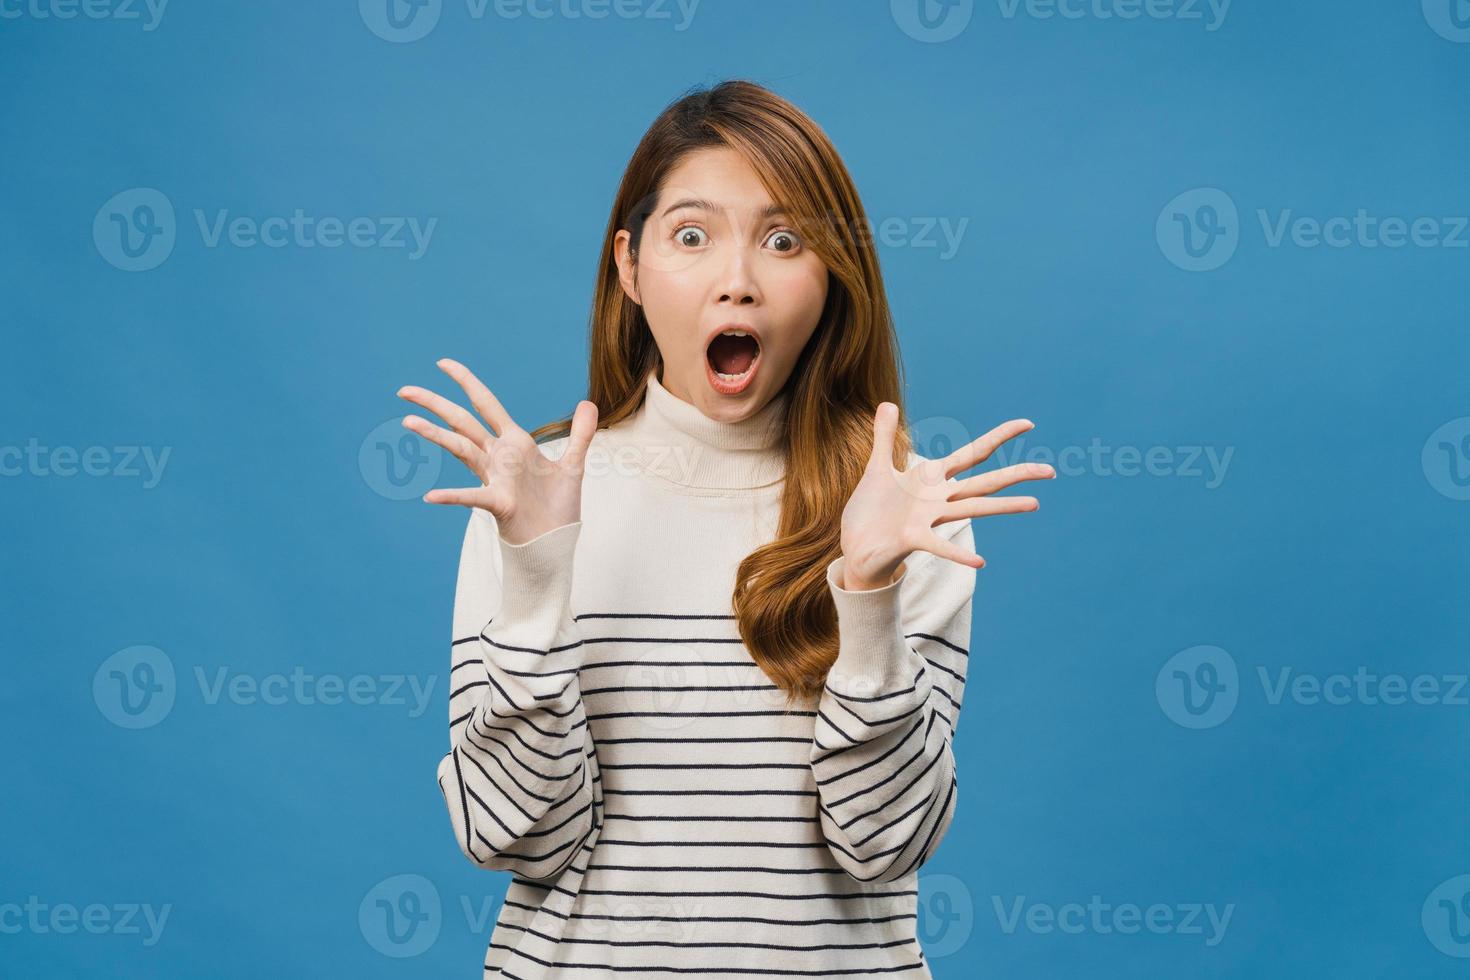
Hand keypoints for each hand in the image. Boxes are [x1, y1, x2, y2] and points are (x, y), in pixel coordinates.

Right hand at [396, 358, 597, 545]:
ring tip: (408, 421)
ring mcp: (494, 478)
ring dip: (435, 435)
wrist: (555, 542)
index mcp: (514, 443)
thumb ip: (580, 434)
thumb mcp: (573, 464)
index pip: (485, 404)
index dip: (466, 382)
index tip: (442, 363)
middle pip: (461, 422)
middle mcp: (498, 457)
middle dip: (435, 404)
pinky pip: (472, 497)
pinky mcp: (498, 502)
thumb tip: (588, 402)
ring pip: (460, 449)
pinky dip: (452, 496)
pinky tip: (430, 496)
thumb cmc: (557, 506)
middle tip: (404, 390)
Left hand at [838, 404, 1054, 589]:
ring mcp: (929, 518)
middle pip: (985, 482)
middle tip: (1051, 471)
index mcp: (932, 478)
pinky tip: (980, 563)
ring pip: (972, 508)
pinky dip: (958, 554)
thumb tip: (888, 402)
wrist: (857, 547)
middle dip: (1017, 474)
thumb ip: (883, 436)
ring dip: (1003, 506)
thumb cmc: (870, 511)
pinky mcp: (914, 538)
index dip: (999, 437)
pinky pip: (939, 546)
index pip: (973, 453)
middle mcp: (939, 498)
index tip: (1027, 424)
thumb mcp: (876, 468)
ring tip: (1034, 503)